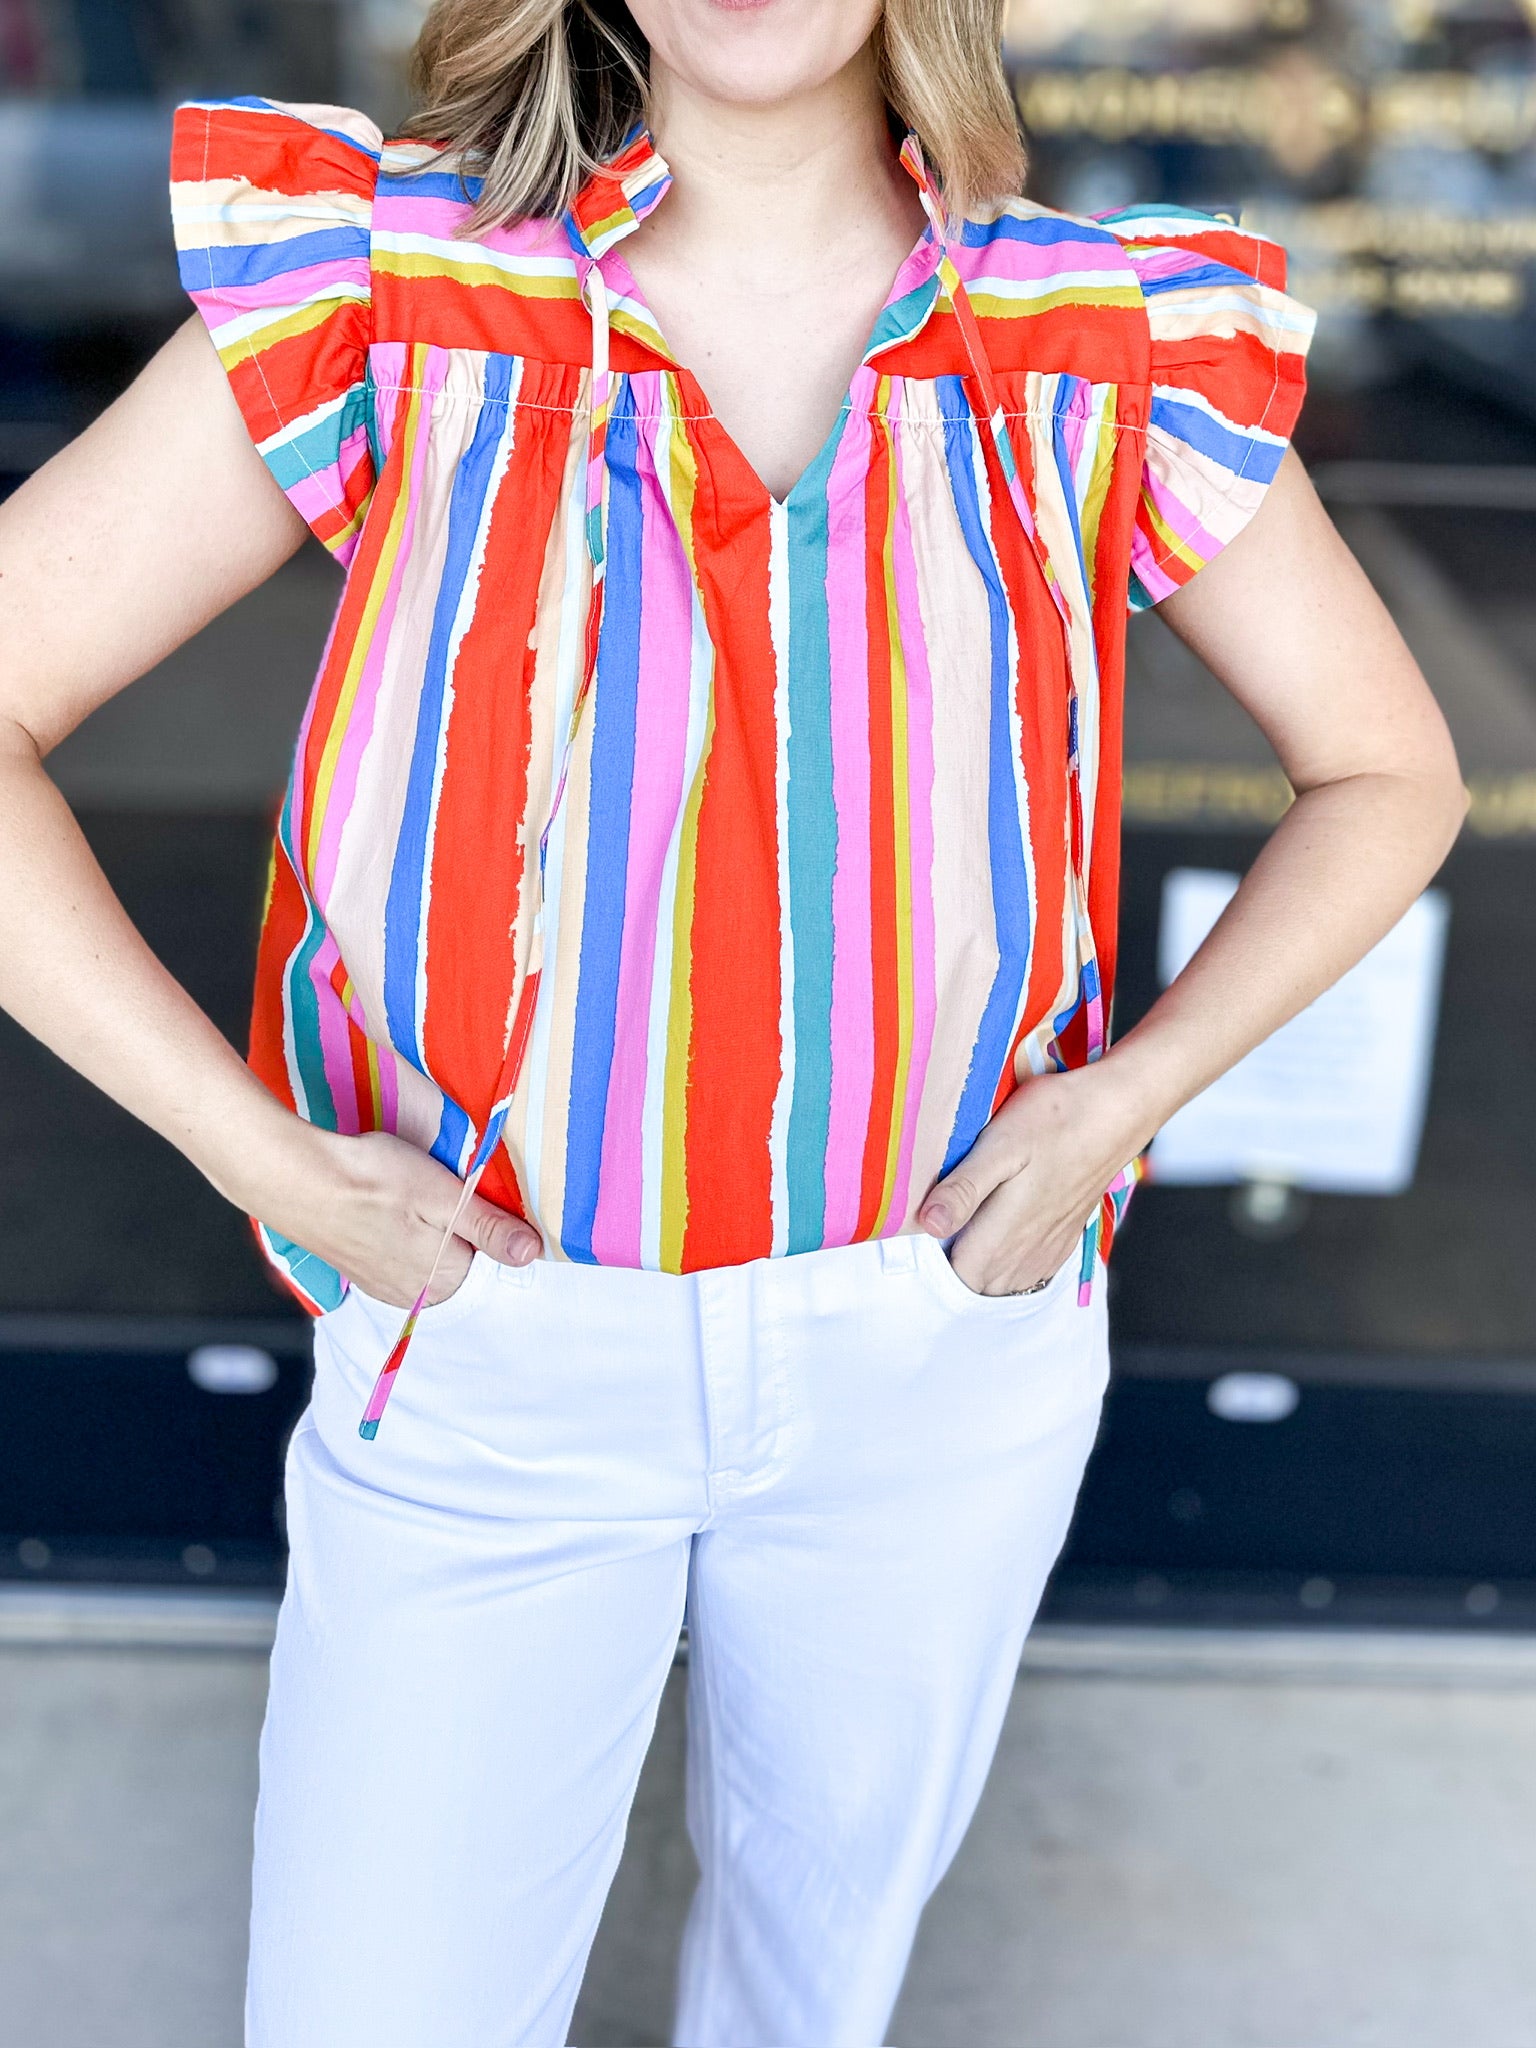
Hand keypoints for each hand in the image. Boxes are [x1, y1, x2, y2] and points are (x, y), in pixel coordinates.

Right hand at [213, 1108, 542, 1309]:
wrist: (295, 1177)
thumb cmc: (372, 1179)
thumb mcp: (445, 1195)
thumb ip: (489, 1228)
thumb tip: (532, 1253)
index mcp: (445, 1281)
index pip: (490, 1253)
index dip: (484, 1217)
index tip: (464, 1192)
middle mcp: (417, 1296)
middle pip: (460, 1257)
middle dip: (457, 1225)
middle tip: (433, 1189)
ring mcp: (385, 1288)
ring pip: (429, 1255)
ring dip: (428, 1228)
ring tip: (407, 1196)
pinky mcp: (362, 1273)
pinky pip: (400, 1256)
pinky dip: (401, 1233)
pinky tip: (388, 1208)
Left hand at [916, 1064, 1149, 1297]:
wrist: (1117, 1110)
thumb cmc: (1056, 1119)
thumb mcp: (1000, 1144)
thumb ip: (964, 1189)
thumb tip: (929, 1225)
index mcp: (1004, 1234)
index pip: (953, 1275)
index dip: (933, 1255)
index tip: (927, 1221)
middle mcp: (1027, 1252)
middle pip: (975, 1283)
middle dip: (953, 1262)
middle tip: (944, 1215)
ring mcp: (1049, 1248)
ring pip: (1002, 1282)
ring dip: (981, 1264)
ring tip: (967, 1223)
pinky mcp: (1065, 1238)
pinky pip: (1029, 1272)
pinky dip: (1009, 1263)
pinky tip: (1002, 1232)